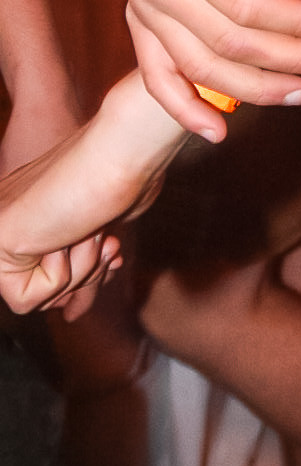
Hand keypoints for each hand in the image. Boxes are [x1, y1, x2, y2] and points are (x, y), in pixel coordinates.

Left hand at [0, 74, 180, 316]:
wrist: (122, 149)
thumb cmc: (124, 174)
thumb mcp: (99, 232)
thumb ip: (81, 268)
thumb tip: (70, 316)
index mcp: (29, 212)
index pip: (46, 276)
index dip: (86, 272)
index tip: (110, 244)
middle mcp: (7, 219)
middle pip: (43, 294)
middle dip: (84, 272)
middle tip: (100, 236)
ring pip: (35, 299)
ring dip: (78, 269)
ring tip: (90, 229)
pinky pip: (27, 299)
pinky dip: (62, 275)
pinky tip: (72, 233)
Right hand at [128, 0, 300, 137]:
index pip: (245, 3)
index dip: (295, 21)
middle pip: (225, 41)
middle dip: (285, 59)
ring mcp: (141, 8)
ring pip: (198, 68)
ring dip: (252, 90)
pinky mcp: (142, 26)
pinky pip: (157, 78)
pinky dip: (185, 110)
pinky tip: (217, 133)